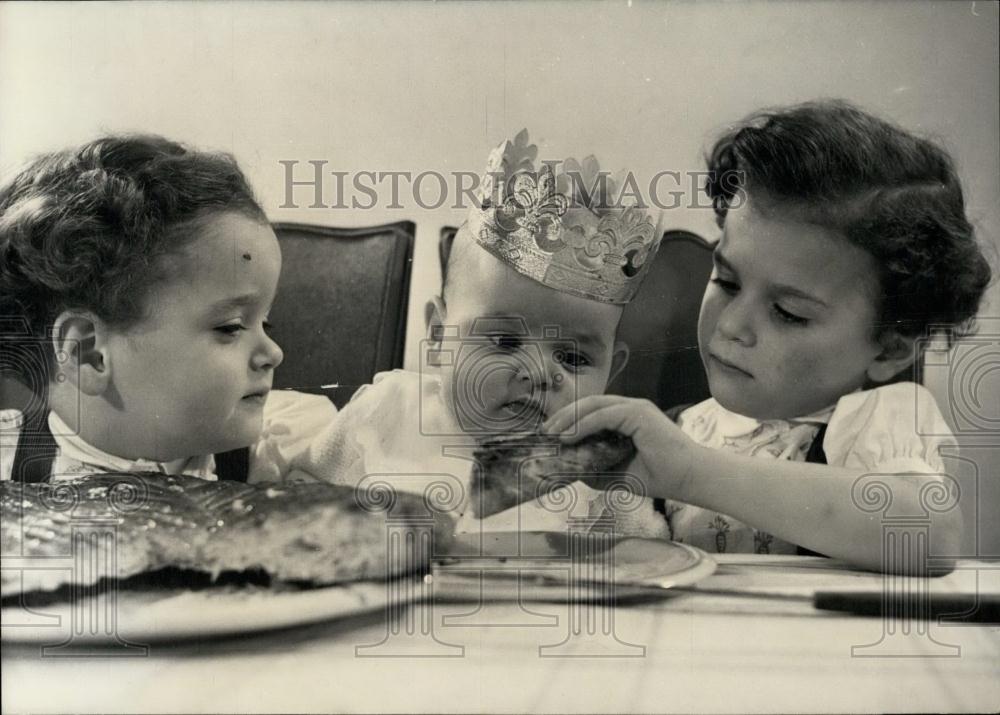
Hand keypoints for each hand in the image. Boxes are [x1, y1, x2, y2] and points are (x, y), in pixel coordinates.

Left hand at [542, 395, 698, 497]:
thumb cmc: (660, 477)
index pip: (592, 412)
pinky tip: (568, 437)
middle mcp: (630, 408)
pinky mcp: (638, 413)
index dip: (570, 420)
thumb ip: (596, 467)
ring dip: (569, 419)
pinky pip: (603, 416)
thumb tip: (571, 468)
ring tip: (552, 434)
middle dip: (564, 416)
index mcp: (628, 418)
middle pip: (589, 404)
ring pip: (593, 406)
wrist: (689, 479)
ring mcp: (635, 408)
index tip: (551, 434)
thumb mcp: (618, 473)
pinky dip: (583, 425)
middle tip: (546, 432)